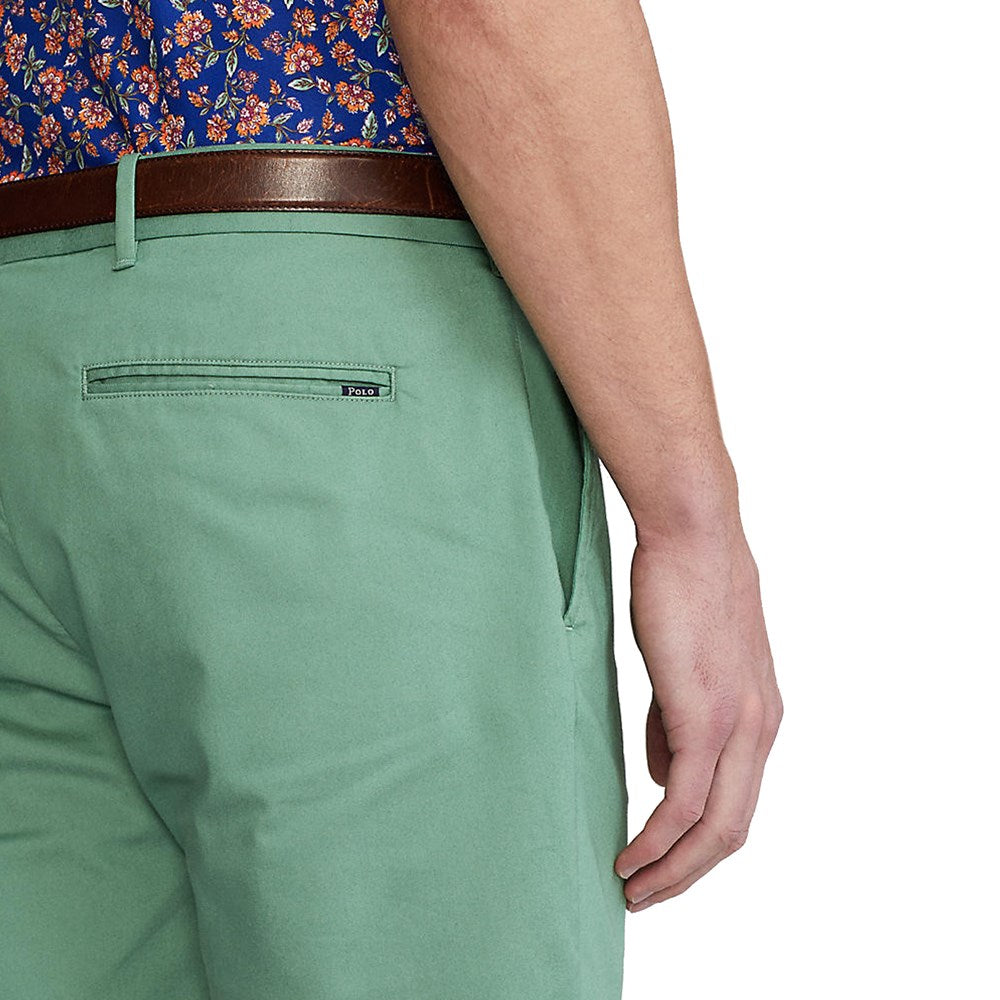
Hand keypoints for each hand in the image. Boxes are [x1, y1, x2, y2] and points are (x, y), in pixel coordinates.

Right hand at [615, 523, 781, 910]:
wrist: (692, 533)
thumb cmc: (681, 587)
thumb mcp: (684, 666)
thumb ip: (673, 723)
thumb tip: (660, 772)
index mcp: (758, 717)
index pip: (737, 804)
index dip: (699, 846)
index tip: (660, 865)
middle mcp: (759, 729)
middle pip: (733, 832)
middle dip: (688, 875)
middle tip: (644, 896)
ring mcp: (739, 724)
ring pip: (716, 828)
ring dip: (672, 870)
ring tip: (631, 886)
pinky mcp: (707, 715)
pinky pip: (684, 801)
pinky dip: (659, 840)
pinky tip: (631, 856)